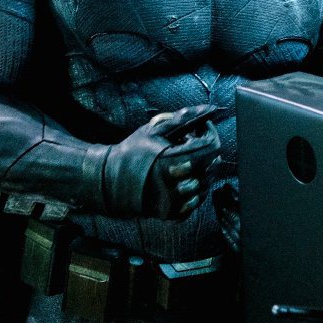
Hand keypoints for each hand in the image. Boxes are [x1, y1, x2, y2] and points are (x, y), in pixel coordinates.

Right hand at [99, 106, 220, 219]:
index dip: (210, 133)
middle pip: (211, 166)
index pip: (210, 148)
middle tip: (191, 144)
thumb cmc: (133, 151)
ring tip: (188, 161)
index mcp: (169, 160)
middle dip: (207, 151)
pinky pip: (197, 201)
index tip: (200, 128)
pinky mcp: (172, 212)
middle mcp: (173, 184)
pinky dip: (196, 188)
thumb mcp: (155, 130)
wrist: (110, 181)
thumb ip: (184, 119)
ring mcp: (173, 201)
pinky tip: (185, 177)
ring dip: (203, 170)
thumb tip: (210, 109)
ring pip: (207, 184)